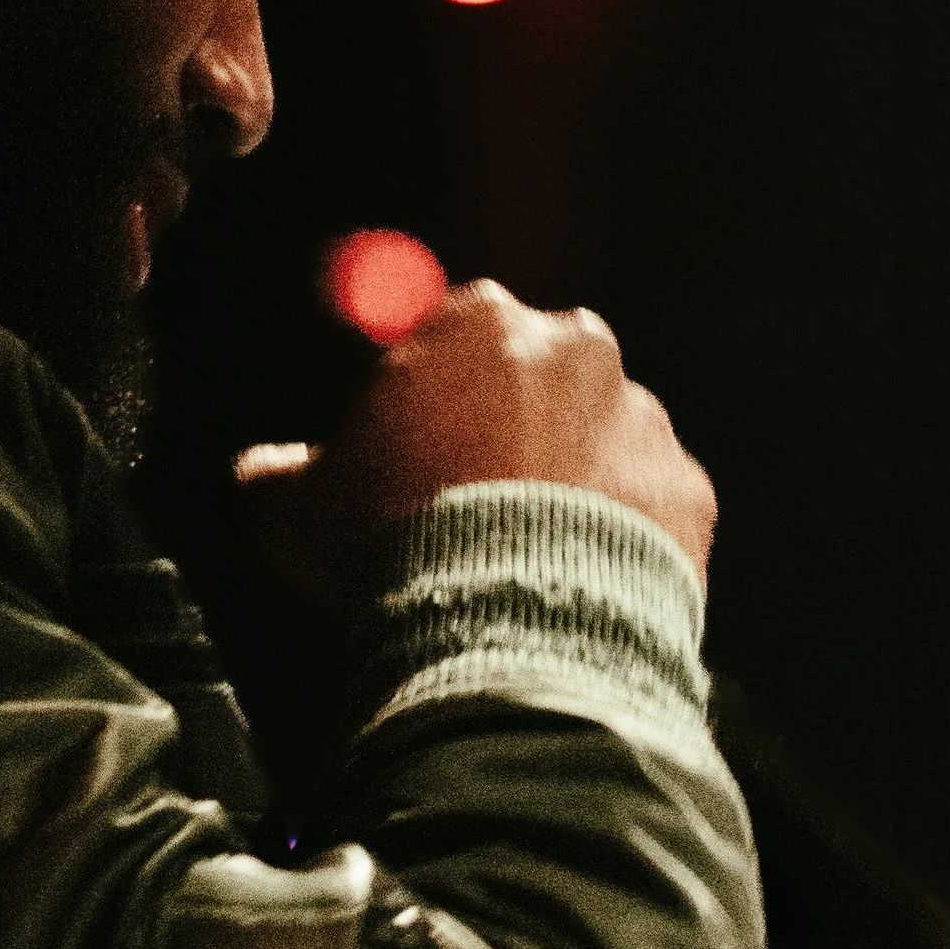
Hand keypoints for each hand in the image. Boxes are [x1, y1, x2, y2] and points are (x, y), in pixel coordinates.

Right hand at [235, 285, 715, 601]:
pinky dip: (620, 535)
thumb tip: (261, 469)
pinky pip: (648, 505)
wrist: (513, 627)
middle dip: (508, 425)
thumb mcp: (294, 508)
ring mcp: (642, 416)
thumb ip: (276, 471)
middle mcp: (573, 346)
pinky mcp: (689, 487)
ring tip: (526, 560)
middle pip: (536, 374)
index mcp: (476, 321)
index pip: (448, 329)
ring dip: (568, 481)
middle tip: (469, 504)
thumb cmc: (393, 545)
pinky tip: (576, 584)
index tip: (412, 445)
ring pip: (597, 438)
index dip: (425, 391)